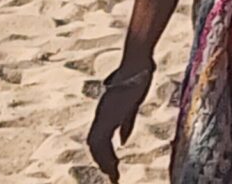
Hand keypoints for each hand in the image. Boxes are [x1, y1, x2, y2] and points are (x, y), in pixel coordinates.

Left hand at [86, 62, 153, 180]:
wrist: (136, 61)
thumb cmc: (137, 76)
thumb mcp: (132, 104)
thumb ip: (126, 123)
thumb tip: (122, 140)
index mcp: (106, 111)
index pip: (99, 138)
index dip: (103, 154)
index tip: (111, 166)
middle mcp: (101, 113)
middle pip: (94, 144)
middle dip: (102, 161)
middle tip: (112, 175)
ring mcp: (104, 113)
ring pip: (96, 144)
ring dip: (103, 161)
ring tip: (113, 174)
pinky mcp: (110, 112)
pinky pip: (102, 138)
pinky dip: (105, 153)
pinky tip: (112, 162)